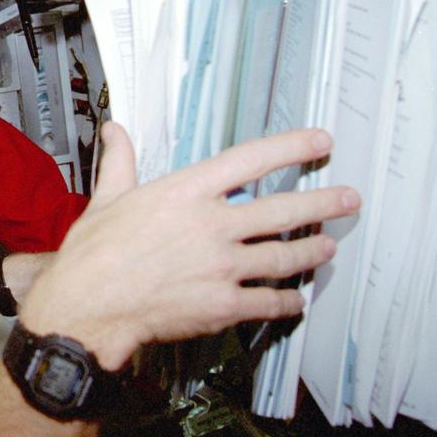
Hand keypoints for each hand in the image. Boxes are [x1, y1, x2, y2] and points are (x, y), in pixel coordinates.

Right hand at [17, 122, 360, 371]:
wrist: (89, 304)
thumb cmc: (94, 254)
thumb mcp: (108, 197)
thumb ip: (120, 162)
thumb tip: (115, 132)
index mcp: (186, 192)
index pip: (251, 161)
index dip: (292, 148)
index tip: (319, 142)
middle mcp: (212, 226)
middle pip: (283, 210)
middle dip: (324, 202)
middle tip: (348, 198)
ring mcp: (222, 267)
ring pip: (285, 257)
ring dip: (313, 251)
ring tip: (327, 246)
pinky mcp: (223, 305)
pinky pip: (269, 302)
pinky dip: (288, 301)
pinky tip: (296, 299)